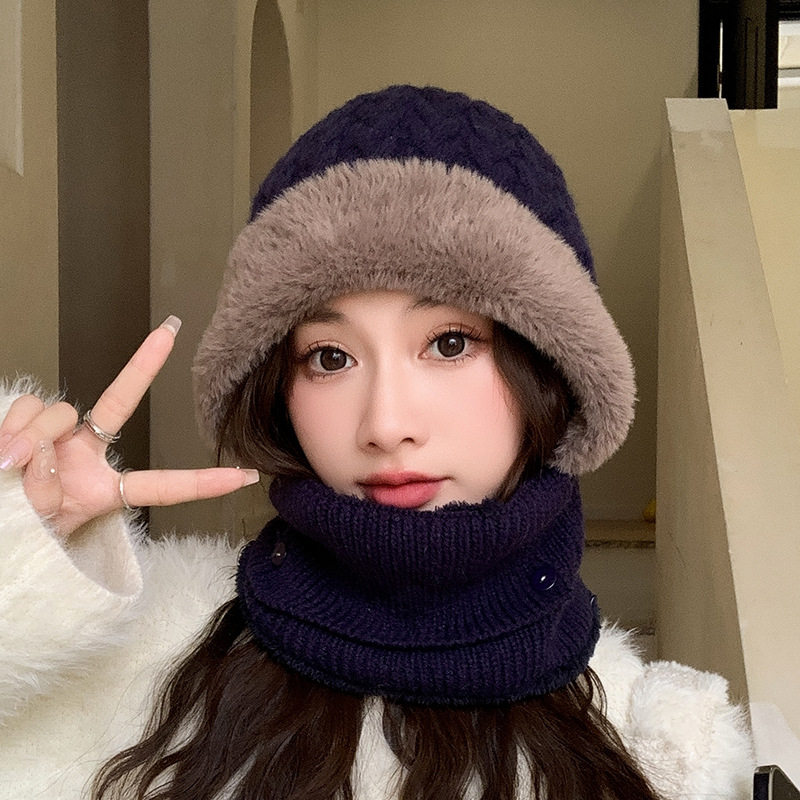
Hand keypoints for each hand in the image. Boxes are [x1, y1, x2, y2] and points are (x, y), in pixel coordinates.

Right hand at [0, 317, 259, 538]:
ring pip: (60, 409)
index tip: (245, 476)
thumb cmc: (17, 529)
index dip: (202, 483)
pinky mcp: (25, 423)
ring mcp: (57, 436)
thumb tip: (37, 448)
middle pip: (116, 406)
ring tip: (8, 466)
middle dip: (144, 365)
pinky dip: (12, 426)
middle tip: (168, 333)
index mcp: (103, 490)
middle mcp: (86, 455)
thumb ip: (46, 491)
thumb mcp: (43, 524)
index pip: (162, 485)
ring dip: (32, 435)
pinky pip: (27, 406)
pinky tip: (1, 451)